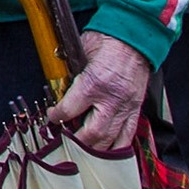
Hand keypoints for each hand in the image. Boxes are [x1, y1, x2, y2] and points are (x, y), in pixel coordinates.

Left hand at [48, 32, 150, 150]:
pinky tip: (108, 152)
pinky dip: (118, 146)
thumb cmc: (108, 40)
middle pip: (93, 134)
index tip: (51, 117)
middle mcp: (111, 99)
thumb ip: (70, 71)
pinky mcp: (136, 108)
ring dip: (96, 149)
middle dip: (76, 142)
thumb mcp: (81, 51)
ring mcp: (126, 106)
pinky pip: (129, 134)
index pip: (69, 110)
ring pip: (112, 139)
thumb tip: (57, 80)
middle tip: (65, 142)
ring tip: (83, 153)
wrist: (136, 35)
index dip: (56, 117)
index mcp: (93, 83)